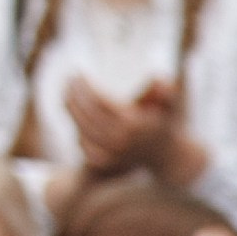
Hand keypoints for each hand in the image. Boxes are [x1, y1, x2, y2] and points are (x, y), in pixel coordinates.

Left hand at [65, 74, 204, 184]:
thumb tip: (157, 80)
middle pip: (86, 115)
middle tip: (70, 80)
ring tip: (67, 93)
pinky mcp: (105, 162)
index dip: (85, 86)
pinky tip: (73, 115)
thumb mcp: (169, 103)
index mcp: (131, 122)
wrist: (167, 154)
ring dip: (71, 110)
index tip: (79, 74)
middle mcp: (118, 139)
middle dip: (74, 95)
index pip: (99, 101)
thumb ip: (165, 89)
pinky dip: (77, 129)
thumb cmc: (165, 121)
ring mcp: (110, 153)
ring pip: (82, 129)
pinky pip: (83, 144)